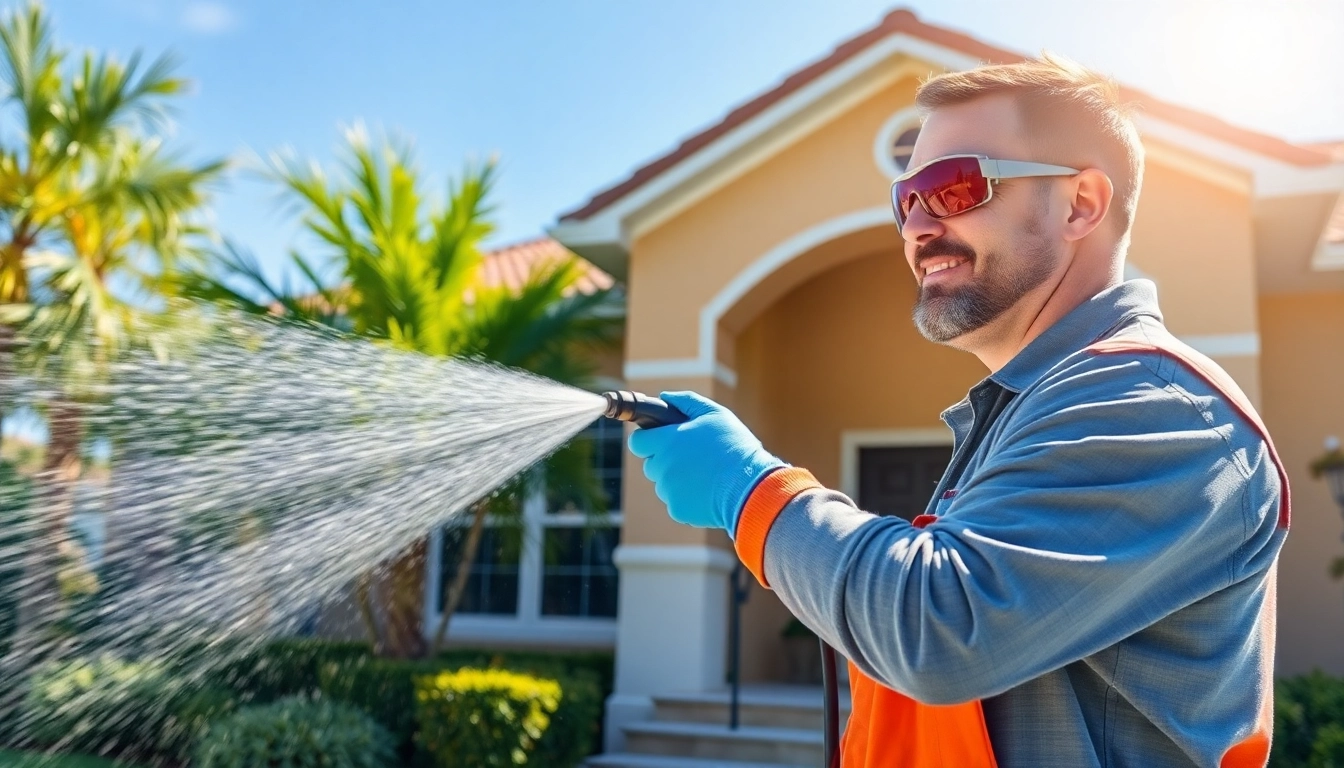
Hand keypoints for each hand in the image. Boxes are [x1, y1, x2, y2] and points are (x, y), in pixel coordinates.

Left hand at [627, 391, 785, 537]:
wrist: (750, 486)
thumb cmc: (735, 446)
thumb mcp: (715, 414)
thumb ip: (686, 402)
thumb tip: (664, 396)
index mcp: (666, 441)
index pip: (637, 442)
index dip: (647, 439)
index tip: (659, 440)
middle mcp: (662, 466)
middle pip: (651, 464)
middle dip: (666, 460)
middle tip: (693, 458)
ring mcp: (667, 490)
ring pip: (664, 484)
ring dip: (677, 480)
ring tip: (706, 476)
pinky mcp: (677, 510)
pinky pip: (676, 502)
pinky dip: (688, 498)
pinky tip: (708, 492)